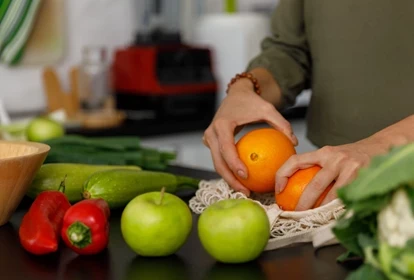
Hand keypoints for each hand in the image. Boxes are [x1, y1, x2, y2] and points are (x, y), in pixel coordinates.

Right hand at [203, 79, 297, 195]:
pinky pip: (219, 159)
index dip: (234, 163)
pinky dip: (229, 171)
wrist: (236, 94)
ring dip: (229, 178)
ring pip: (216, 163)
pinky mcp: (211, 142)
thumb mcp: (268, 109)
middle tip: (246, 191)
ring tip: (245, 190)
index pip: (226, 148)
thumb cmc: (252, 102)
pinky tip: (242, 181)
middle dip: (230, 179)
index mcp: (222, 124)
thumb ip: (281, 124)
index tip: (246, 176)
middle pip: (218, 161)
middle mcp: (211, 132)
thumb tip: (294, 142)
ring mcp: (209, 138)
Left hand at [275, 138, 384, 209]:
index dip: (283, 174)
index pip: (296, 161)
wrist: (381, 147)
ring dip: (322, 211)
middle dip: (303, 204)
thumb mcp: (332, 155)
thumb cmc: (351, 155)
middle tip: (296, 215)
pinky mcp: (362, 177)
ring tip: (314, 220)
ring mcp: (350, 168)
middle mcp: (335, 158)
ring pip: (332, 196)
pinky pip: (348, 198)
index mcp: (323, 152)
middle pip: (314, 185)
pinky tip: (334, 216)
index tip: (278, 190)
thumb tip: (292, 188)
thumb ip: (316, 167)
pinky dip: (339, 209)